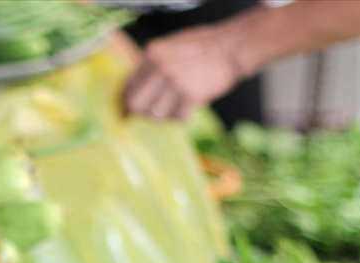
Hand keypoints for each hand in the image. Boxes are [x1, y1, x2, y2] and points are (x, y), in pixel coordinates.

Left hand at [124, 26, 245, 119]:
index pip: (128, 86)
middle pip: (137, 105)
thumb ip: (151, 66)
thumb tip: (133, 94)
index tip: (131, 111)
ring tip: (175, 107)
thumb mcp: (169, 47)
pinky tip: (188, 108)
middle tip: (150, 113)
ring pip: (156, 115)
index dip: (128, 101)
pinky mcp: (192, 95)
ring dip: (165, 116)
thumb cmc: (201, 48)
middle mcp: (161, 67)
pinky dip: (183, 117)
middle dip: (141, 113)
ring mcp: (176, 82)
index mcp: (152, 54)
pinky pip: (178, 118)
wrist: (231, 47)